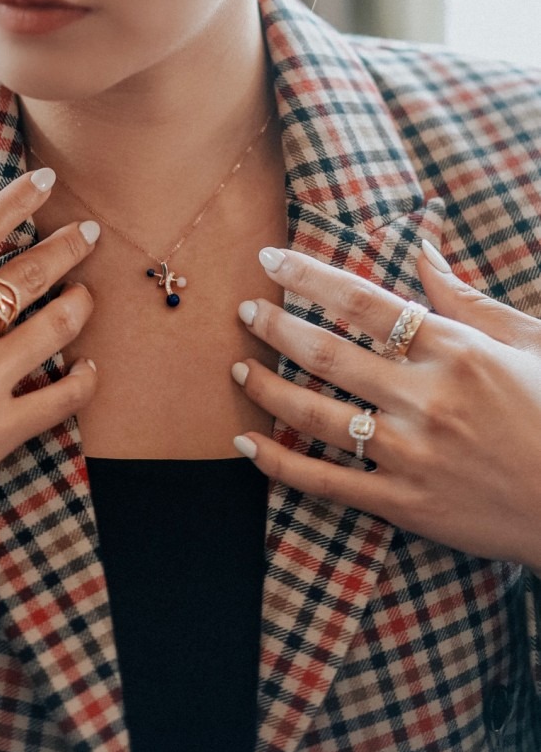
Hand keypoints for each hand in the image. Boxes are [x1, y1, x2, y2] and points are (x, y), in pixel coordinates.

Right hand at [0, 170, 98, 572]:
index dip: (16, 201)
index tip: (45, 181)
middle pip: (27, 273)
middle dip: (65, 247)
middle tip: (90, 232)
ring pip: (52, 327)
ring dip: (78, 304)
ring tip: (88, 293)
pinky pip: (59, 399)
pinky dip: (82, 380)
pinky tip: (90, 367)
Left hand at [232, 244, 540, 566]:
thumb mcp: (530, 341)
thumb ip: (467, 297)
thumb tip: (422, 248)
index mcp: (457, 351)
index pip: (364, 302)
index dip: (308, 276)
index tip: (271, 259)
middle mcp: (426, 399)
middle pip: (328, 354)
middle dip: (276, 326)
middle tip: (245, 309)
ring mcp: (411, 454)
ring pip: (316, 416)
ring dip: (267, 388)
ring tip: (239, 370)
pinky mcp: (404, 503)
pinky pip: (325, 482)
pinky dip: (279, 464)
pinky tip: (247, 445)